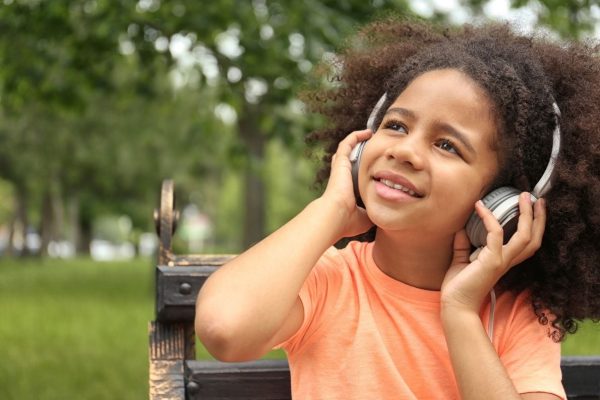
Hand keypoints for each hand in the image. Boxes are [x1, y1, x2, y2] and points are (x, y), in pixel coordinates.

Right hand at [321, 129, 373, 237]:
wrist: (335, 216)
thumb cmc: (347, 221)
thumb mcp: (364, 218)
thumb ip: (372, 214)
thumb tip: (381, 215)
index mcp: (345, 190)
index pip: (350, 176)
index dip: (359, 170)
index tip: (371, 167)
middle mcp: (341, 177)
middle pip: (346, 160)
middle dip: (356, 152)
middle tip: (370, 147)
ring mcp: (340, 168)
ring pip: (346, 149)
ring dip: (357, 141)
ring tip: (369, 135)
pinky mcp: (341, 161)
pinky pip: (347, 143)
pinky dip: (356, 136)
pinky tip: (368, 132)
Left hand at [441, 193, 546, 312]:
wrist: (455, 306)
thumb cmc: (458, 287)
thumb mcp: (460, 260)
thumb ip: (464, 244)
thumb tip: (462, 227)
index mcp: (503, 261)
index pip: (525, 243)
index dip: (531, 225)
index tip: (526, 206)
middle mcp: (507, 261)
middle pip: (533, 239)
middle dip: (537, 218)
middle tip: (535, 198)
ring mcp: (501, 261)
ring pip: (525, 236)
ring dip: (526, 214)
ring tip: (523, 197)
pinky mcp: (492, 261)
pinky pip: (496, 233)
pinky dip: (489, 217)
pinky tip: (479, 206)